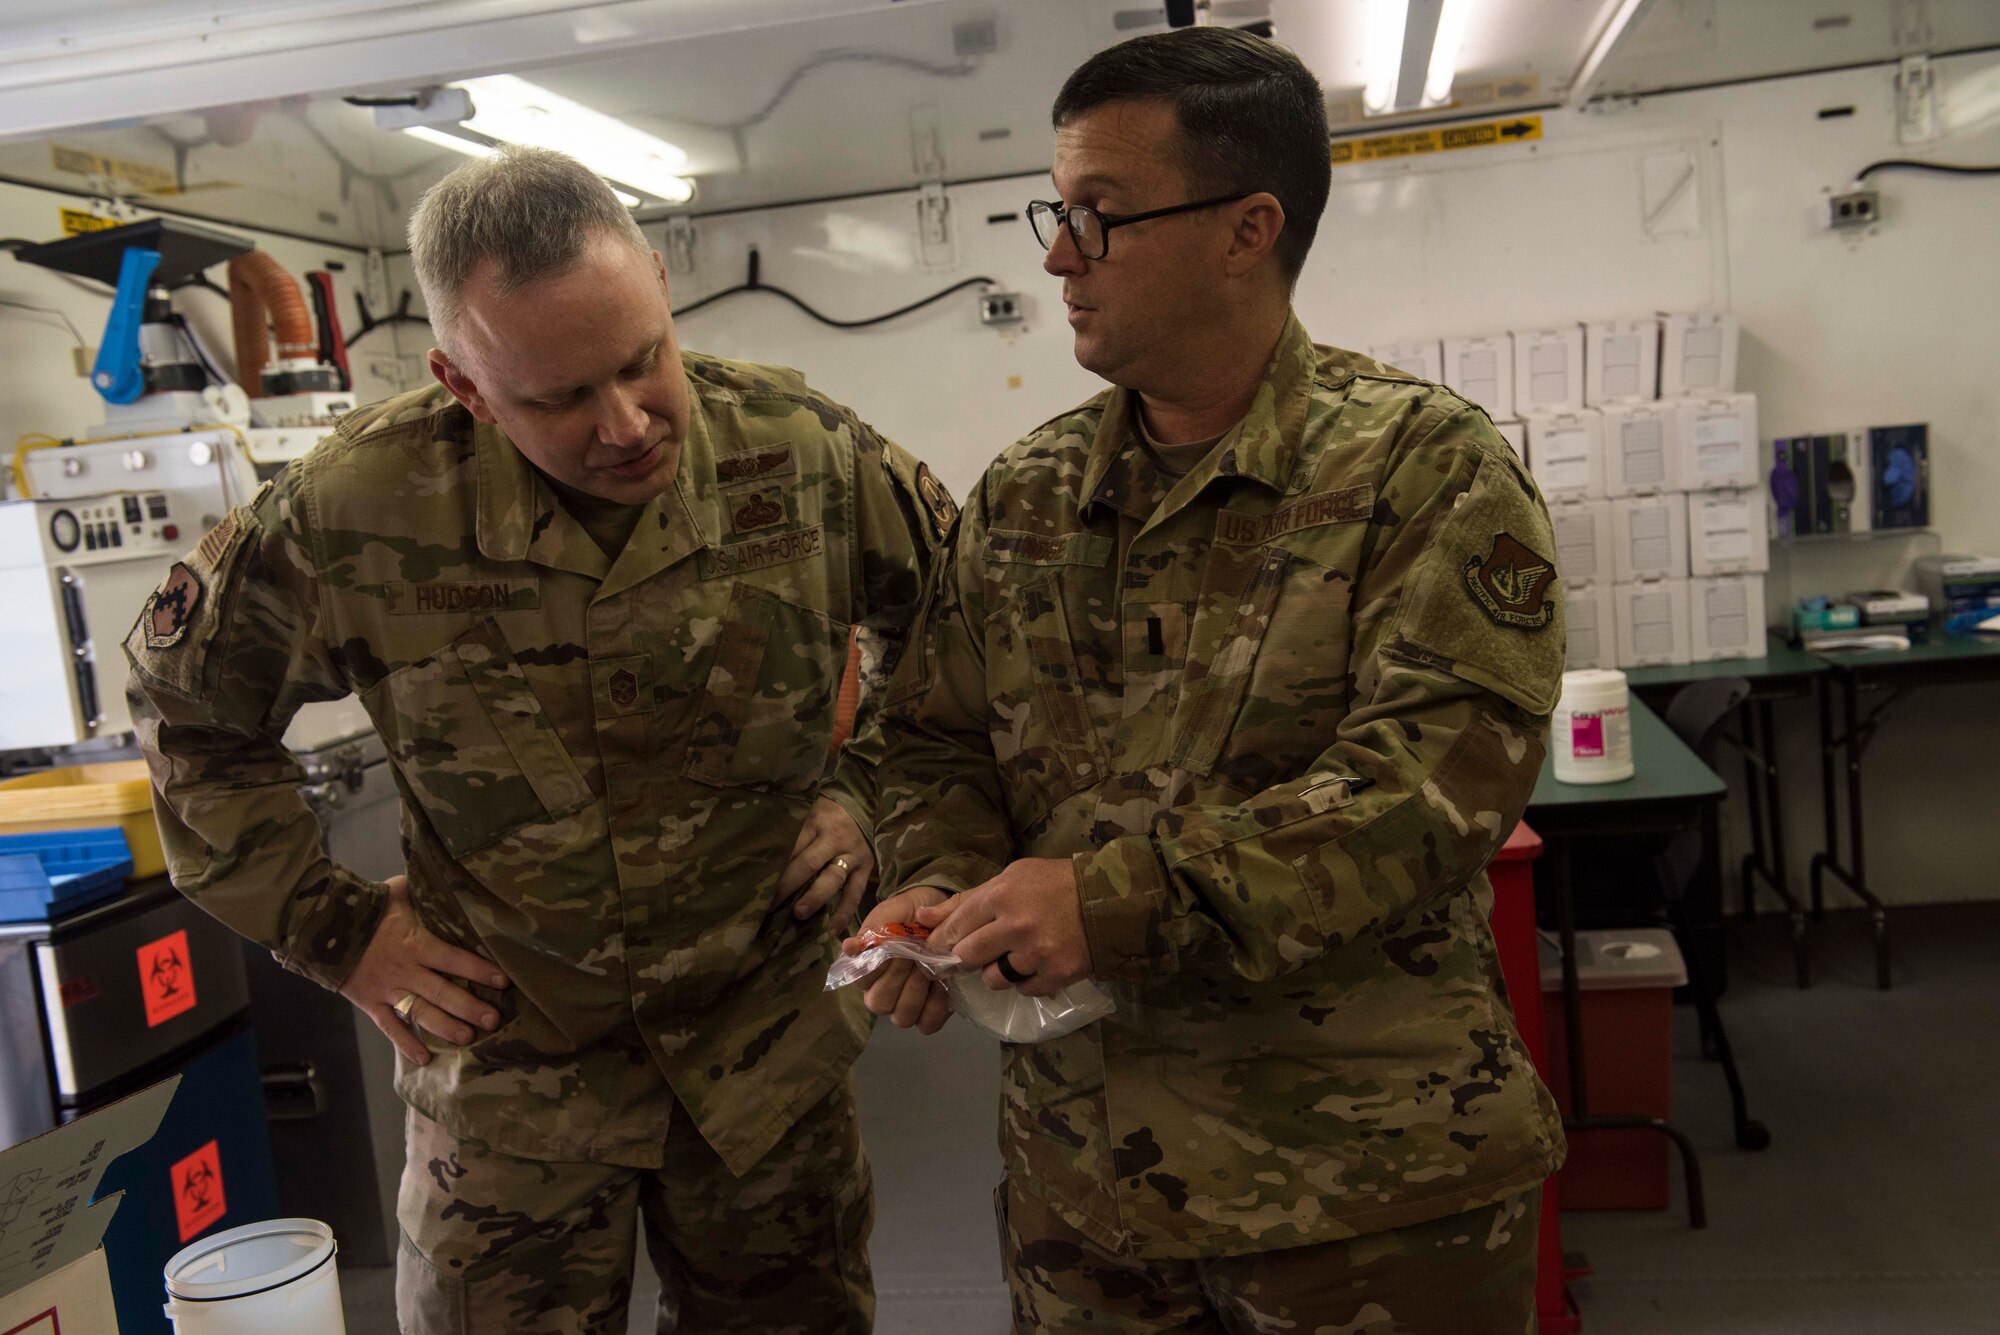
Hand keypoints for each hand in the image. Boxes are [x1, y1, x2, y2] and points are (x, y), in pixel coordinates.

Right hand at [340, 874, 509, 1064]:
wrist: (321, 926)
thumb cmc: (368, 906)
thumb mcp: (399, 892)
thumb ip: (425, 890)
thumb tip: (452, 877)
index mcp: (414, 943)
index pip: (453, 958)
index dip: (479, 969)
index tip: (503, 980)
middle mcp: (404, 970)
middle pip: (442, 992)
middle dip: (470, 1007)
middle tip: (494, 1020)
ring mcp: (387, 990)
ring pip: (420, 1013)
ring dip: (445, 1027)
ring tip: (468, 1038)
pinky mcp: (370, 1003)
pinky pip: (389, 1027)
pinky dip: (405, 1044)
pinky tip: (424, 1059)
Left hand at [777, 797, 873, 929]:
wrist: (860, 806)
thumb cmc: (824, 815)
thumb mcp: (806, 817)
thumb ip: (792, 839)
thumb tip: (764, 868)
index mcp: (815, 824)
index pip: (792, 847)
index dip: (775, 867)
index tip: (757, 887)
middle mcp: (834, 841)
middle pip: (810, 863)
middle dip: (790, 885)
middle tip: (771, 905)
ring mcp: (852, 857)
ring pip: (833, 879)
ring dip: (816, 898)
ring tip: (799, 915)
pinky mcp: (865, 870)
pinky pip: (855, 894)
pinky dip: (844, 913)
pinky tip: (832, 931)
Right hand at [843, 886, 951, 1033]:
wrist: (939, 913)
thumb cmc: (907, 915)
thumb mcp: (889, 914)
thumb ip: (871, 930)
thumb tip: (848, 947)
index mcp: (865, 971)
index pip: (860, 981)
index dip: (876, 967)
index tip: (893, 947)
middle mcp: (881, 993)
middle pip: (878, 1003)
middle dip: (897, 978)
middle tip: (913, 954)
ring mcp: (905, 1006)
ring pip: (902, 1017)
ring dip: (916, 992)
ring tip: (928, 968)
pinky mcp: (930, 1012)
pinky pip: (928, 1024)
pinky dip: (935, 1006)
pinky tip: (943, 985)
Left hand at [919, 858, 1090, 998]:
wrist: (1106, 901)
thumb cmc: (1052, 884)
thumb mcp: (1008, 878)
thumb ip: (964, 900)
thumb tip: (921, 918)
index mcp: (1001, 896)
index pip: (954, 928)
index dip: (941, 941)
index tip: (939, 948)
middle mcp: (1015, 926)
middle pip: (967, 957)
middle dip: (964, 959)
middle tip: (973, 955)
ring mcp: (1036, 954)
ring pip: (993, 979)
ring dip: (996, 972)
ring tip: (1013, 956)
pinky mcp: (1055, 975)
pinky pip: (1023, 990)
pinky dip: (1025, 981)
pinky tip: (1036, 963)